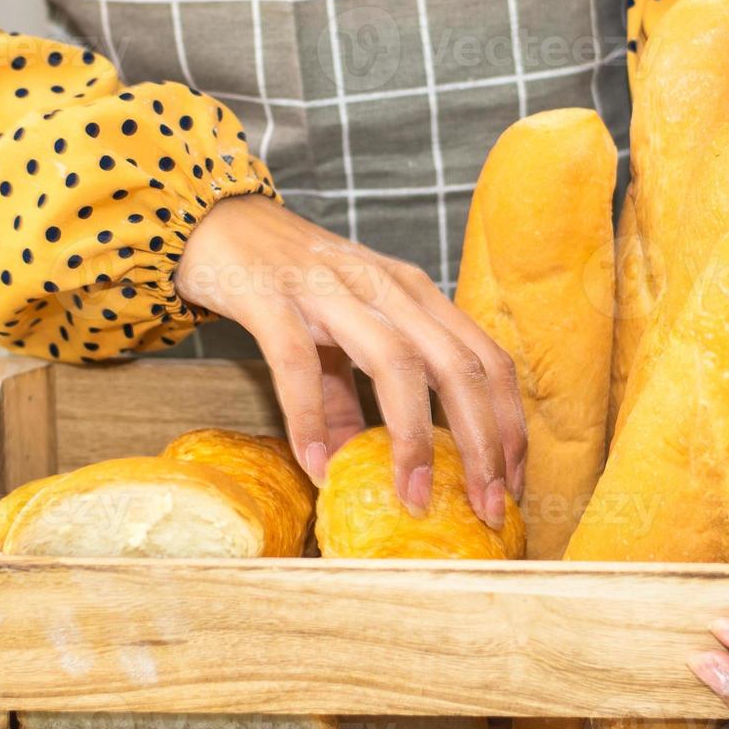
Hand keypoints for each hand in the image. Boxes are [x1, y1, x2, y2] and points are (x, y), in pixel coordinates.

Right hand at [175, 195, 526, 526]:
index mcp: (415, 296)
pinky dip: (309, 417)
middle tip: (487, 507)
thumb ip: (345, 396)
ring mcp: (331, 289)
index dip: (508, 424)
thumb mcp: (336, 334)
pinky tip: (315, 465)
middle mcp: (386, 287)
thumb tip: (349, 465)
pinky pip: (297, 361)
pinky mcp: (272, 296)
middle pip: (457, 365)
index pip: (486, 359)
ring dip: (413, 436)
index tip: (511, 484)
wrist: (217, 221)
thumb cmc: (288, 279)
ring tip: (412, 497)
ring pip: (396, 361)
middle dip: (482, 441)